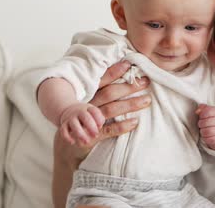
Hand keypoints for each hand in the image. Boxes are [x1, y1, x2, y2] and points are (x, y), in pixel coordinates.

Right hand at [52, 61, 151, 207]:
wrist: (67, 148)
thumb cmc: (82, 122)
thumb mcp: (87, 105)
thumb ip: (101, 93)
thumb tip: (121, 75)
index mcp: (86, 96)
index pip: (101, 81)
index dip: (115, 72)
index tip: (130, 65)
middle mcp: (87, 106)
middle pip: (110, 93)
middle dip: (129, 86)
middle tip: (146, 82)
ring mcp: (88, 122)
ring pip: (111, 109)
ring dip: (130, 104)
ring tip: (147, 101)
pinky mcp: (90, 137)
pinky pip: (108, 130)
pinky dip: (122, 126)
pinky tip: (135, 123)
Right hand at [59, 102, 104, 145]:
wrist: (69, 110)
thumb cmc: (85, 115)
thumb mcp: (93, 114)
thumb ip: (99, 120)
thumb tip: (100, 126)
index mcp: (88, 109)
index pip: (94, 111)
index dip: (98, 118)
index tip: (100, 126)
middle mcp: (79, 112)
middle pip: (85, 117)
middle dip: (91, 127)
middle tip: (95, 135)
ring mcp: (71, 118)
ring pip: (74, 124)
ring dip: (81, 134)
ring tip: (86, 141)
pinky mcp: (64, 125)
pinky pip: (63, 130)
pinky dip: (67, 137)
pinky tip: (73, 142)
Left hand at [196, 104, 214, 150]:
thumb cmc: (214, 121)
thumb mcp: (210, 111)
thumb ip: (203, 108)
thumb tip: (197, 111)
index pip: (208, 111)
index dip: (202, 114)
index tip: (202, 116)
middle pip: (205, 122)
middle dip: (200, 124)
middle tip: (202, 124)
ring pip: (206, 131)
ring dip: (202, 131)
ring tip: (204, 130)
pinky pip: (208, 139)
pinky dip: (205, 138)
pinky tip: (207, 135)